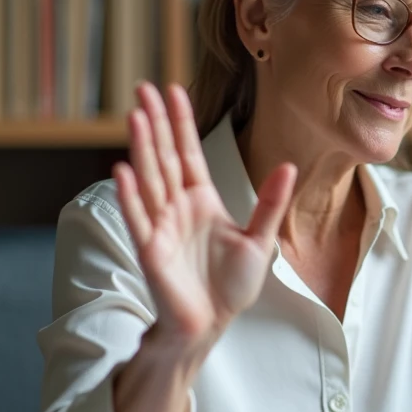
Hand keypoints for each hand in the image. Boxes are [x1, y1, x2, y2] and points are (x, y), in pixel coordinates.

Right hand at [114, 82, 295, 345]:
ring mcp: (162, 226)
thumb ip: (270, 203)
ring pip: (150, 178)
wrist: (212, 323)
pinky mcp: (151, 250)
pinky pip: (139, 217)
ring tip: (135, 115)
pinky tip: (122, 169)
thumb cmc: (230, 285)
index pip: (189, 152)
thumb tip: (289, 166)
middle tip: (143, 87)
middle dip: (155, 122)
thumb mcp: (260, 240)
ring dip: (142, 147)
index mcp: (202, 200)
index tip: (174, 89)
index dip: (181, 122)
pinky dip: (130, 195)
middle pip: (165, 156)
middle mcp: (177, 207)